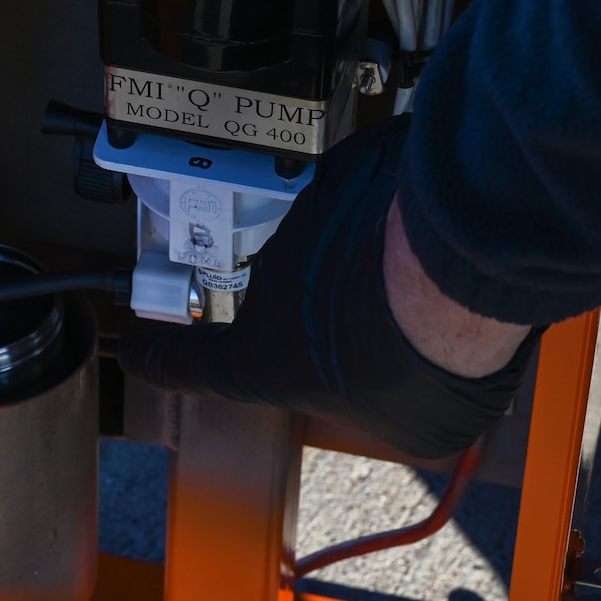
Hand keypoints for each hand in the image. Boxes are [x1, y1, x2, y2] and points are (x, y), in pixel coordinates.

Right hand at [115, 114, 541, 459]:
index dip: (161, 359)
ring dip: (378, 261)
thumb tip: (396, 392)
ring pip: (340, 244)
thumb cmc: (424, 352)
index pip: (188, 362)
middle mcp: (270, 284)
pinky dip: (404, 217)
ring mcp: (307, 221)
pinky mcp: (350, 171)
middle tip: (393, 326)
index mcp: (262, 358)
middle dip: (335, 308)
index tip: (141, 351)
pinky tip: (448, 242)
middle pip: (291, 297)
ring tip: (433, 284)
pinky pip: (373, 197)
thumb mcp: (411, 428)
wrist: (459, 267)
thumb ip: (380, 410)